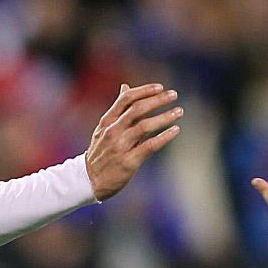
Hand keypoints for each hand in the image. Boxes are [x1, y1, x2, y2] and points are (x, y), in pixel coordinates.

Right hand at [82, 83, 182, 200]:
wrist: (89, 181)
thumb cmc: (100, 153)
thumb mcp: (104, 128)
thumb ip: (118, 109)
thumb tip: (125, 86)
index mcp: (107, 121)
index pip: (126, 99)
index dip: (144, 91)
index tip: (160, 87)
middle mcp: (113, 131)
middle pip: (137, 109)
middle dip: (157, 100)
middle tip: (174, 95)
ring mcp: (120, 146)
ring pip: (145, 126)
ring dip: (164, 117)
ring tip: (178, 111)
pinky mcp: (128, 162)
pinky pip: (149, 146)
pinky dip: (164, 137)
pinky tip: (175, 130)